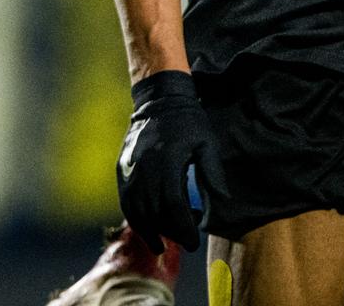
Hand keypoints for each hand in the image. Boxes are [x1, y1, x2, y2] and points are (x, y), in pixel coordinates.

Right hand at [117, 70, 225, 252]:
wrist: (158, 100)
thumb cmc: (188, 122)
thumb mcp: (207, 144)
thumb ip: (213, 174)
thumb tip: (221, 202)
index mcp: (167, 161)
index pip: (172, 204)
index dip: (183, 227)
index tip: (194, 241)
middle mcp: (144, 167)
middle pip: (153, 211)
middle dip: (170, 232)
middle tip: (186, 241)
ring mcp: (130, 168)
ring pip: (135, 209)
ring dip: (149, 230)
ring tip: (162, 243)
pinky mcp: (121, 169)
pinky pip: (125, 200)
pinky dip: (134, 218)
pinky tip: (145, 229)